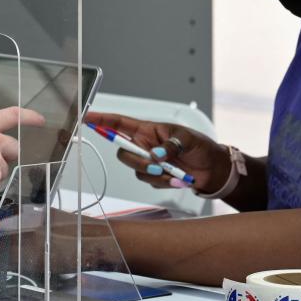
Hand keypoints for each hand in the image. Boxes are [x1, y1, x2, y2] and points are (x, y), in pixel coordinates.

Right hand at [86, 112, 228, 193]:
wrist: (213, 169)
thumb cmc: (200, 146)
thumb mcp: (187, 139)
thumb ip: (170, 146)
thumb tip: (155, 155)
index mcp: (148, 130)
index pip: (119, 124)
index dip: (102, 120)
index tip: (87, 118)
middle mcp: (144, 145)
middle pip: (124, 153)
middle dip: (138, 161)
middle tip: (156, 165)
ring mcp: (148, 162)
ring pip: (137, 170)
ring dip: (156, 175)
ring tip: (176, 174)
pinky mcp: (155, 177)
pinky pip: (150, 182)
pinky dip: (164, 182)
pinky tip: (179, 179)